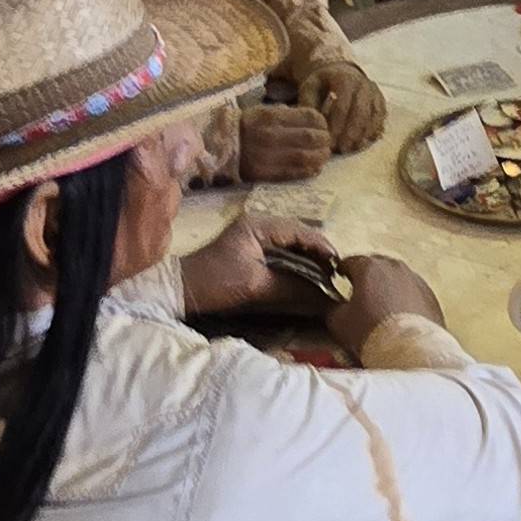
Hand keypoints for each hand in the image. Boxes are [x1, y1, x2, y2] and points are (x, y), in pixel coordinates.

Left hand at [183, 215, 338, 314]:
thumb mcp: (256, 285)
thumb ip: (290, 287)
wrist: (182, 290)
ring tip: (325, 273)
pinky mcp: (250, 248)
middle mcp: (258, 224)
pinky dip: (295, 262)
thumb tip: (322, 296)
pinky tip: (306, 274)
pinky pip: (280, 251)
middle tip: (335, 269)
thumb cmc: (216, 282)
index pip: (299, 230)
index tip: (338, 262)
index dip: (321, 246)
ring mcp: (253, 235)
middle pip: (297, 234)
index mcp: (259, 225)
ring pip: (290, 243)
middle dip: (317, 251)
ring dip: (307, 257)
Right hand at [240, 104, 332, 181]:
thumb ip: (287, 114)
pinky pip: (295, 173)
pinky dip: (309, 171)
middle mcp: (272, 136)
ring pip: (306, 157)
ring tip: (323, 155)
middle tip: (327, 142)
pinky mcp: (267, 173)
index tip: (323, 125)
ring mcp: (269, 156)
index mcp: (272, 117)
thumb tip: (312, 120)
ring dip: (320, 157)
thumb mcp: (264, 111)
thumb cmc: (245, 126)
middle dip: (325, 140)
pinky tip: (315, 167)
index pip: (309, 117)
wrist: (217, 146)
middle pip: (312, 138)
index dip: (322, 122)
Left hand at [298, 64, 387, 153]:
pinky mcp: (381, 101)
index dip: (336, 125)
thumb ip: (308, 104)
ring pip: (372, 117)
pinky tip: (361, 143)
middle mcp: (363, 84)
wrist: (341, 73)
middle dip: (351, 133)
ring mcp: (374, 92)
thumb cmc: (323, 84)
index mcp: (344, 78)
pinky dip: (372, 132)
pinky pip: (380, 119)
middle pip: (360, 112)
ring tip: (350, 148)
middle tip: (341, 149)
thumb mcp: (310, 88)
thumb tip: (311, 124)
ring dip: (362, 135)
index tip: (329, 140)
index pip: (342, 106)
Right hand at [327, 255, 445, 354]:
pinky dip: (404, 298)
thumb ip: (329, 306)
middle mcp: (394, 267)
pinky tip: (398, 315)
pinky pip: (412, 291)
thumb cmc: (373, 333)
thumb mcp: (338, 321)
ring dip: (386, 287)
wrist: (408, 350)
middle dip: (365, 277)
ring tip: (379, 306)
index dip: (341, 270)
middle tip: (358, 292)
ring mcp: (415, 279)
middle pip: (375, 266)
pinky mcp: (429, 295)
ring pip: (395, 277)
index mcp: (369, 267)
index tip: (338, 277)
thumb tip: (330, 305)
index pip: (349, 261)